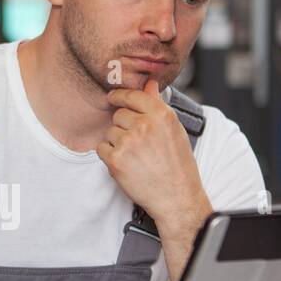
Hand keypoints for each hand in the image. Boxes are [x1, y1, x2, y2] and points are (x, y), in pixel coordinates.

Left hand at [96, 80, 210, 237]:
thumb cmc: (178, 165)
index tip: (113, 97)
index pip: (133, 95)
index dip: (120, 95)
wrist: (176, 197)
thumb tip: (150, 83)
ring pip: (110, 132)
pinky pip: (102, 148)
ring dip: (117, 142)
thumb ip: (158, 105)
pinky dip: (109, 156)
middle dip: (123, 126)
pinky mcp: (115, 160)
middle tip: (137, 143)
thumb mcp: (174, 130)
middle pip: (118, 114)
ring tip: (135, 156)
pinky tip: (126, 164)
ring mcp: (128, 142)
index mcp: (161, 115)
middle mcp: (144, 125)